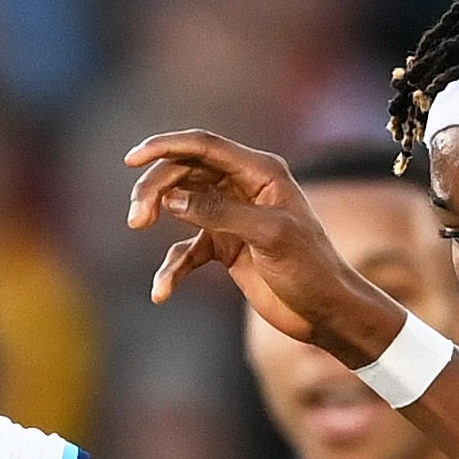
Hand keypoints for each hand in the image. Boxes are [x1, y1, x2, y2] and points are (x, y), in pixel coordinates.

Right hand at [122, 133, 406, 361]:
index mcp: (261, 172)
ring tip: (139, 228)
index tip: (132, 160)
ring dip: (158, 214)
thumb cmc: (310, 268)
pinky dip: (171, 268)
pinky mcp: (225, 247)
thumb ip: (219, 212)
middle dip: (156, 188)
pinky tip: (162, 291)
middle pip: (185, 172)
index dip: (166, 147)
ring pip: (180, 203)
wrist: (326, 311)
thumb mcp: (267, 236)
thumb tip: (170, 197)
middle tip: (136, 219)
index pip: (205, 147)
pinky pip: (186, 250)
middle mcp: (244, 187)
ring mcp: (232, 216)